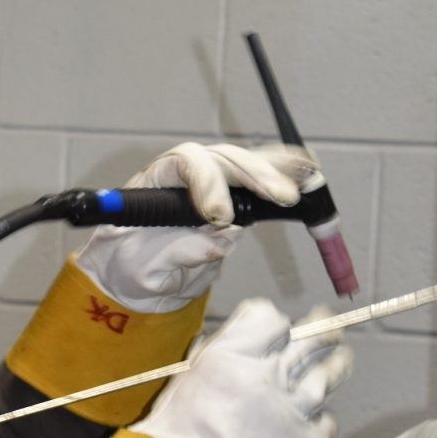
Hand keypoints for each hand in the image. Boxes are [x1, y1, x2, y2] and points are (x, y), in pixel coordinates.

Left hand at [74, 142, 319, 313]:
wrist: (134, 279)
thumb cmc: (129, 268)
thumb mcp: (141, 268)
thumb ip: (174, 253)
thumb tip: (219, 237)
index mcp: (155, 182)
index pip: (184, 163)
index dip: (207, 183)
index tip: (220, 216)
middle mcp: (185, 174)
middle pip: (223, 159)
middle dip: (253, 176)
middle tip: (279, 198)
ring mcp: (210, 182)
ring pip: (245, 164)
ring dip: (274, 174)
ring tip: (300, 188)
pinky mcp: (231, 195)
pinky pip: (259, 176)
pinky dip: (284, 174)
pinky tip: (307, 175)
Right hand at [131, 297, 351, 437]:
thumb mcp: (179, 388)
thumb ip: (204, 363)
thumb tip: (212, 347)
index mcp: (232, 355)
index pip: (268, 316)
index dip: (271, 321)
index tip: (272, 327)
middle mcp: (271, 374)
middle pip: (312, 338)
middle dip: (323, 329)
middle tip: (328, 325)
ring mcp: (296, 409)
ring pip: (331, 374)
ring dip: (336, 366)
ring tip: (341, 361)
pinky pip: (328, 424)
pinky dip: (321, 423)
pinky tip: (312, 424)